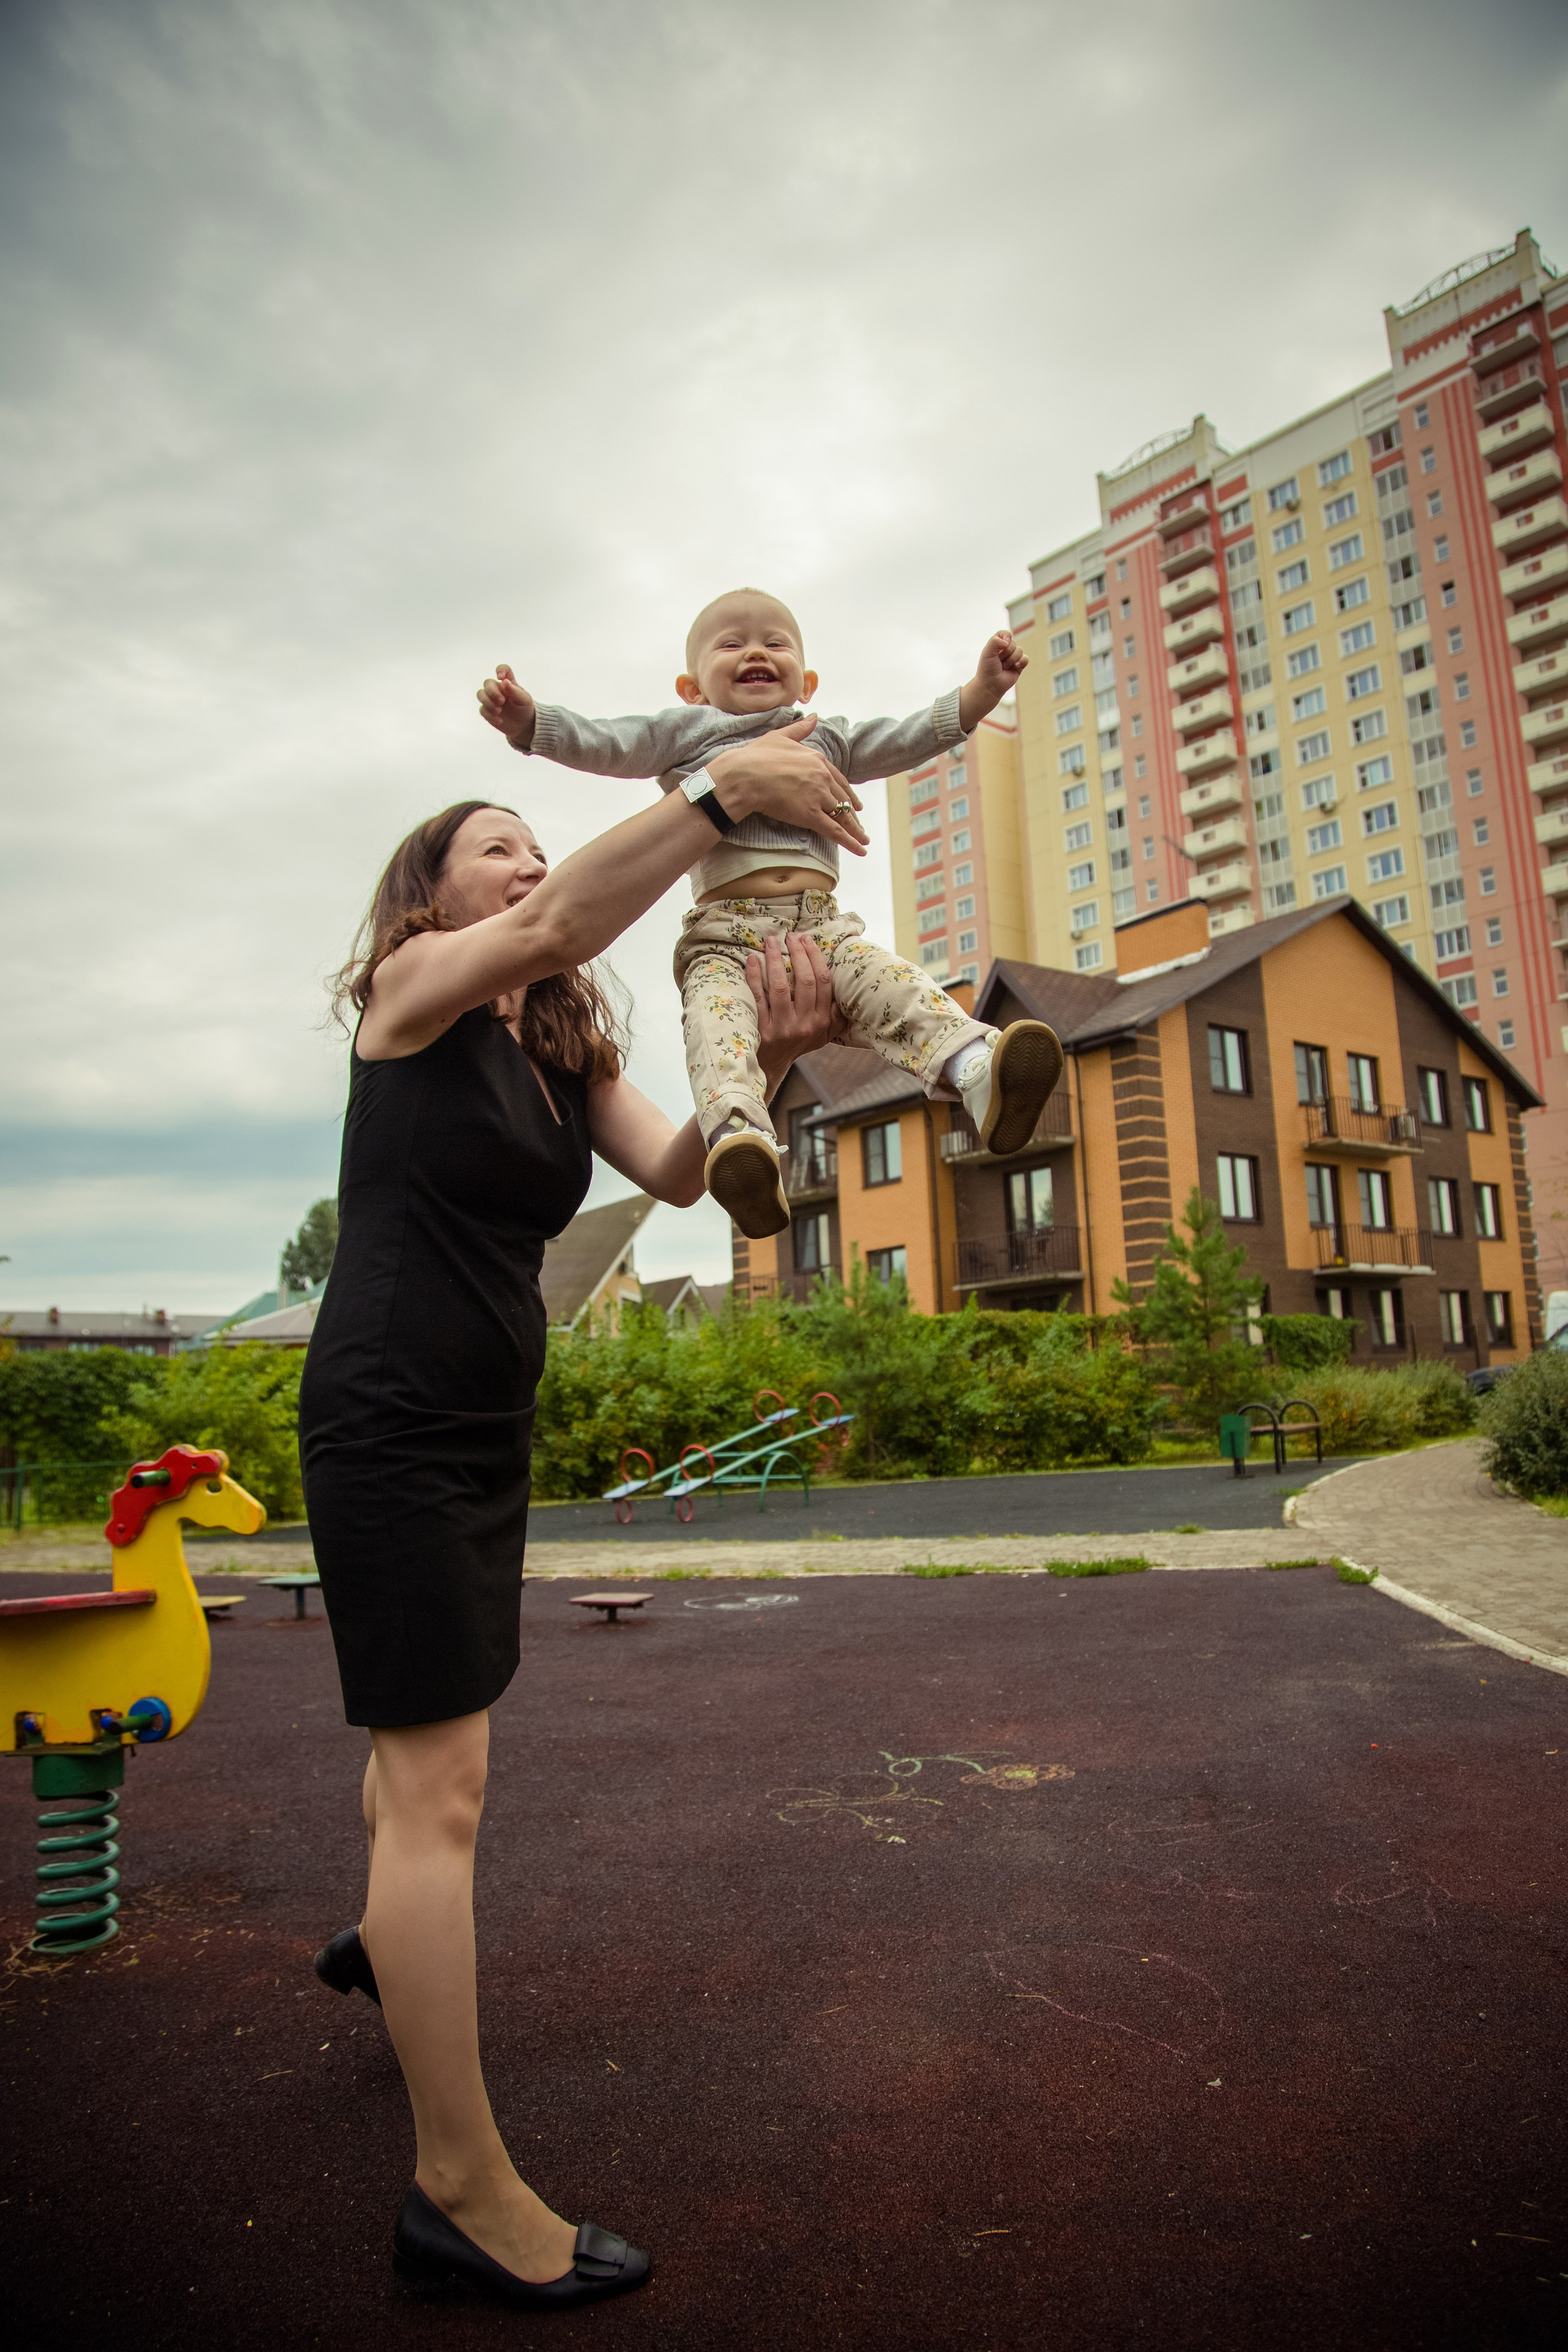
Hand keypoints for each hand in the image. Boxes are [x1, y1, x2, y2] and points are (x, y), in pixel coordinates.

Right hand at [477, 662, 536, 749]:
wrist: (523, 726)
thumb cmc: (525, 709)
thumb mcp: (524, 700)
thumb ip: (515, 691)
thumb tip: (504, 681)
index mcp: (509, 683)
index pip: (503, 670)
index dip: (500, 670)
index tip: (501, 677)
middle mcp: (498, 689)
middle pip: (487, 683)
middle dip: (492, 692)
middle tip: (502, 701)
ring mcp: (491, 700)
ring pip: (480, 694)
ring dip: (488, 703)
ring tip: (499, 711)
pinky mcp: (487, 711)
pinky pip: (482, 710)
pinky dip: (490, 716)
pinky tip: (500, 720)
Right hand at [708, 716, 868, 855]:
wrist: (743, 775)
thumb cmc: (755, 756)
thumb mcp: (780, 736)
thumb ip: (800, 729)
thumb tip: (814, 717)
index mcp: (817, 759)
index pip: (839, 780)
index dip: (847, 794)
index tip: (854, 803)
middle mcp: (822, 777)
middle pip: (842, 800)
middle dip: (852, 814)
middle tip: (859, 825)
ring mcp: (818, 796)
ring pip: (842, 816)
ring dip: (854, 831)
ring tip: (863, 841)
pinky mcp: (810, 815)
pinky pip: (835, 831)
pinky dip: (850, 842)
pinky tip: (861, 849)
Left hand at [749, 931, 848, 1096]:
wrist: (769, 1067)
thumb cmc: (796, 1043)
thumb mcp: (823, 1034)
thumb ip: (835, 1016)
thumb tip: (849, 991)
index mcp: (822, 1021)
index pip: (823, 982)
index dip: (815, 957)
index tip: (807, 940)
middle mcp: (805, 1024)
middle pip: (805, 981)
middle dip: (798, 953)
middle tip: (790, 936)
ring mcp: (783, 1028)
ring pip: (780, 986)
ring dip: (774, 959)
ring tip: (771, 941)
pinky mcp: (762, 1030)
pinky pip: (758, 997)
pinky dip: (754, 976)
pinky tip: (751, 960)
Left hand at [958, 630, 1027, 731]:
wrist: (991, 685)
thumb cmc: (987, 669)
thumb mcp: (987, 652)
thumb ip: (995, 640)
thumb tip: (1008, 641)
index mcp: (997, 645)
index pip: (1005, 634)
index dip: (1006, 636)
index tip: (1002, 644)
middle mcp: (1005, 650)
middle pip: (1013, 643)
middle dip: (1006, 652)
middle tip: (999, 661)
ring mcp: (1013, 658)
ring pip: (1020, 650)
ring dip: (1011, 660)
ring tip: (1004, 667)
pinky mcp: (1019, 666)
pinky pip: (1026, 658)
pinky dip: (1021, 662)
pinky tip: (1015, 667)